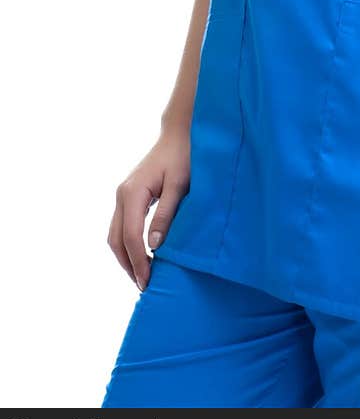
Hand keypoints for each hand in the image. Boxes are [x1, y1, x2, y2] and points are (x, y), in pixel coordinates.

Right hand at [107, 127, 190, 291]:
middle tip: (144, 286)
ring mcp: (124, 194)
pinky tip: (142, 256)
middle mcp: (123, 194)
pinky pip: (122, 226)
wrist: (180, 132)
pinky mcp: (130, 195)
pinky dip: (128, 245)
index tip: (148, 281)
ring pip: (115, 234)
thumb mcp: (179, 185)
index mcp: (133, 192)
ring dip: (126, 257)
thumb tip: (154, 246)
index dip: (138, 261)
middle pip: (116, 239)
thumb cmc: (185, 155)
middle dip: (128, 264)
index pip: (130, 236)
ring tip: (143, 276)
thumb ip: (167, 214)